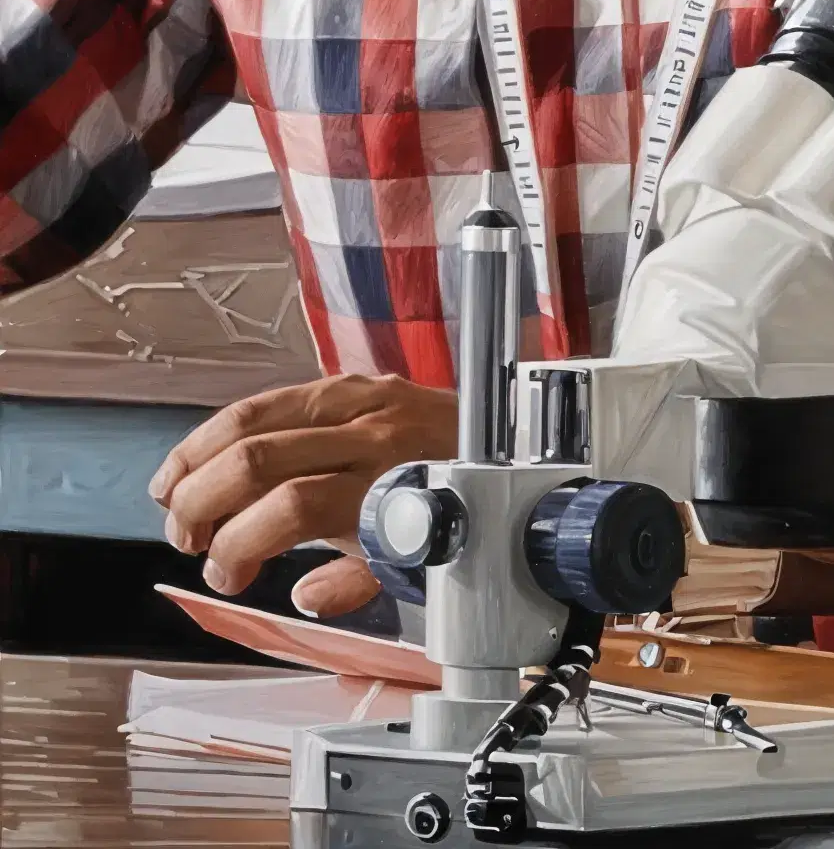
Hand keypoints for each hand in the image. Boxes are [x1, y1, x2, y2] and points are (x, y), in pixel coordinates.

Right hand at [162, 373, 450, 617]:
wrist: (515, 454)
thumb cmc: (461, 513)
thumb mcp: (420, 565)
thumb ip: (359, 583)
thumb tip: (305, 597)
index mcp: (391, 488)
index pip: (291, 507)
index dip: (240, 546)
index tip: (227, 576)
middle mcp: (374, 436)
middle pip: (257, 459)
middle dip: (201, 505)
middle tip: (187, 541)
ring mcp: (365, 401)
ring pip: (253, 417)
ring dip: (196, 460)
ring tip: (172, 498)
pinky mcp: (358, 383)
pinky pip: (273, 398)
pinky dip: (223, 429)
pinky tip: (200, 458)